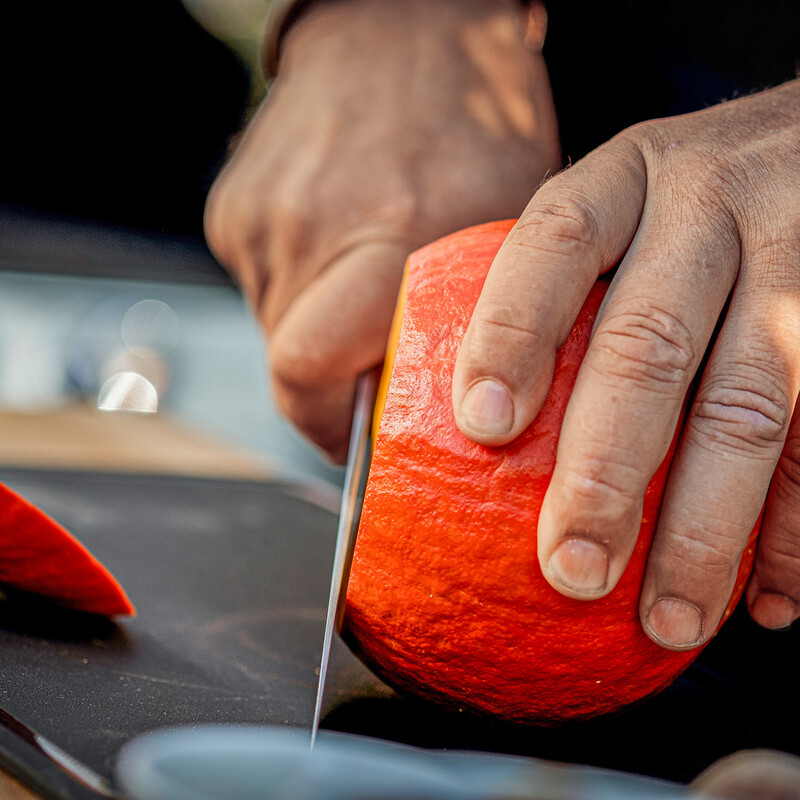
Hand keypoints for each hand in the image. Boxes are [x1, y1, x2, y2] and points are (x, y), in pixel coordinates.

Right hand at [205, 0, 559, 460]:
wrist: (401, 24)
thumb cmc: (471, 119)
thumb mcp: (505, 224)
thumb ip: (467, 317)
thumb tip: (446, 399)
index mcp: (383, 236)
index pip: (308, 373)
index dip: (325, 425)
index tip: (355, 440)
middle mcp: (303, 228)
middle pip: (290, 363)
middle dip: (332, 381)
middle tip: (376, 364)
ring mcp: (256, 216)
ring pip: (276, 326)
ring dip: (319, 330)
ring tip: (364, 288)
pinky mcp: (231, 207)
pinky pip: (264, 283)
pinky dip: (301, 289)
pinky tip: (338, 249)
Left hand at [453, 79, 799, 645]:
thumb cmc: (690, 200)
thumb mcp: (623, 201)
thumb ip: (564, 284)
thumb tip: (482, 420)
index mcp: (626, 180)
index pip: (556, 246)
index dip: (513, 333)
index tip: (485, 426)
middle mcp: (710, 210)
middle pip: (649, 347)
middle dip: (607, 472)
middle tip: (570, 569)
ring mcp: (796, 259)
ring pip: (750, 408)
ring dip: (708, 530)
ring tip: (667, 619)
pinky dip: (798, 527)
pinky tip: (768, 595)